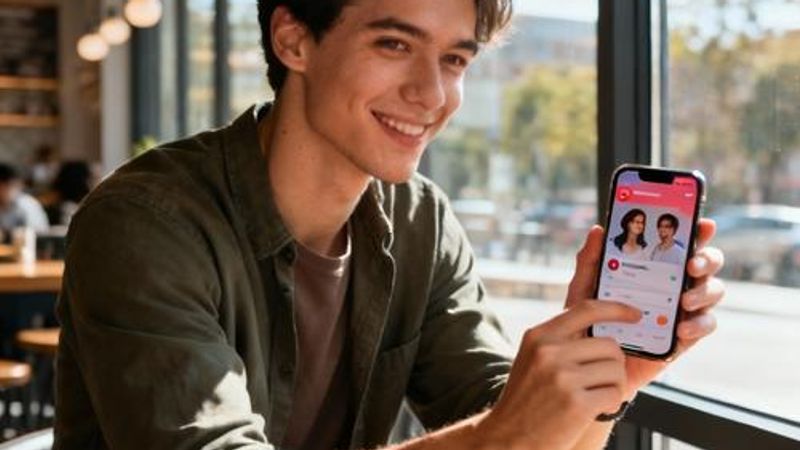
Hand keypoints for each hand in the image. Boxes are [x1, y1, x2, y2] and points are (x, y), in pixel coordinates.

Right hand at [477, 301, 640, 449]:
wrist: (508, 437)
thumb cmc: (526, 399)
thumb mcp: (533, 359)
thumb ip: (560, 340)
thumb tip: (603, 326)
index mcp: (538, 336)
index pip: (586, 310)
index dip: (616, 309)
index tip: (634, 313)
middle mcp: (549, 352)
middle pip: (609, 345)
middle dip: (612, 364)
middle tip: (598, 380)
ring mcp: (562, 378)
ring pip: (616, 369)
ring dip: (613, 385)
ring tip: (592, 395)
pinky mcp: (576, 404)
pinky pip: (615, 393)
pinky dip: (611, 402)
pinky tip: (594, 408)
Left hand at [565, 219, 724, 396]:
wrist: (590, 365)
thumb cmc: (589, 321)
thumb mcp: (584, 289)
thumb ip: (589, 261)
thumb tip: (598, 229)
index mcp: (654, 268)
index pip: (681, 243)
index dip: (698, 231)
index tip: (704, 224)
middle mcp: (674, 284)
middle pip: (706, 264)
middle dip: (707, 259)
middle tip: (691, 264)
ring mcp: (683, 310)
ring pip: (712, 292)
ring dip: (704, 292)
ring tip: (685, 300)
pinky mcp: (684, 338)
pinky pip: (705, 326)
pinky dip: (699, 325)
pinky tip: (682, 328)